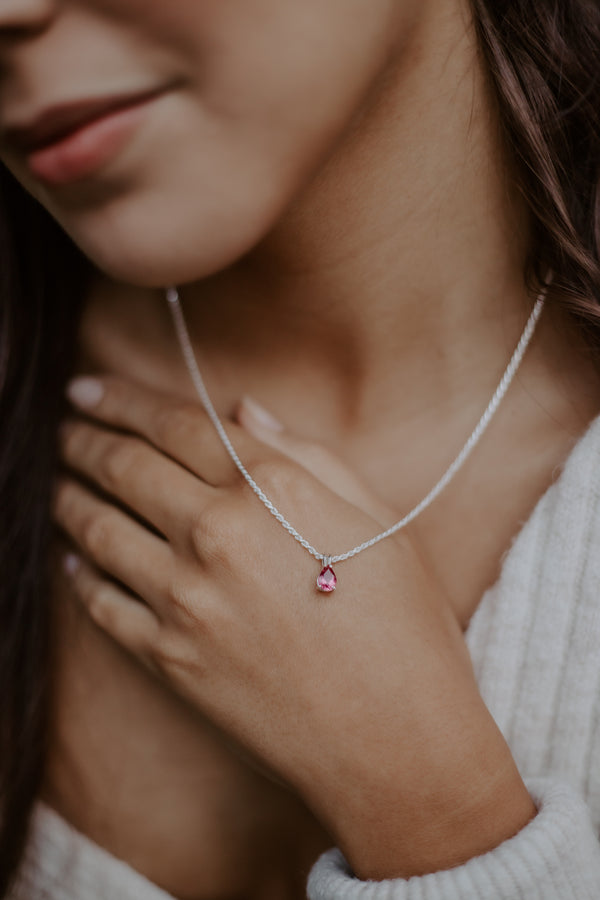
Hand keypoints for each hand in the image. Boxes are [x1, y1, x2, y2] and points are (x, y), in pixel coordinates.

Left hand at [53, 374, 535, 879]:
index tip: (87, 387)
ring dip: (69, 497)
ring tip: (57, 482)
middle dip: (84, 439)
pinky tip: (73, 562)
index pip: (175, 423)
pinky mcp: (170, 659)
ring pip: (99, 529)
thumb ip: (308, 454)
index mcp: (272, 490)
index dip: (122, 399)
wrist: (399, 741)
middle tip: (64, 427)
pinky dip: (80, 576)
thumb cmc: (407, 625)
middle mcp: (217, 535)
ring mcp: (186, 599)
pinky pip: (103, 605)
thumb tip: (245, 410)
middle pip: (126, 467)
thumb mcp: (380, 519)